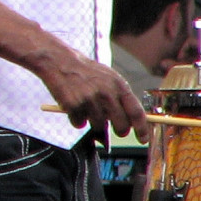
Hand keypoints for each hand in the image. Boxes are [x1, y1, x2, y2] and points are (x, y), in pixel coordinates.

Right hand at [33, 36, 149, 139]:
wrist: (58, 60)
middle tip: (117, 129)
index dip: (142, 129)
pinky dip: (76, 119)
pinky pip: (79, 123)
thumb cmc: (85, 70)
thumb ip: (120, 96)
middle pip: (121, 125)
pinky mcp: (73, 105)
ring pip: (98, 126)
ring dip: (93, 121)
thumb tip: (131, 119)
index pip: (136, 113)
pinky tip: (73, 106)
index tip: (143, 139)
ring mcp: (89, 100)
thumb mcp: (108, 77)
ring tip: (86, 106)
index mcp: (118, 85)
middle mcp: (106, 93)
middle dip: (120, 130)